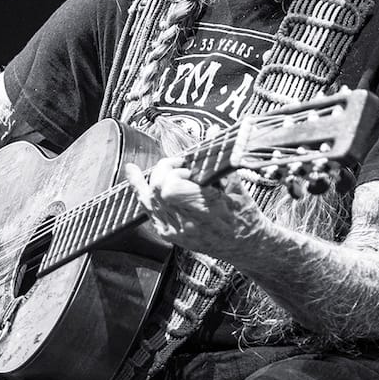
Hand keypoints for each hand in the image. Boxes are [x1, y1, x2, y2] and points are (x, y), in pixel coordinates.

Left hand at [123, 158, 266, 257]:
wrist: (245, 245)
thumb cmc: (243, 215)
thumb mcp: (236, 185)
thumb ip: (219, 161)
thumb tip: (214, 134)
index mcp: (207, 209)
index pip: (172, 188)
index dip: (175, 171)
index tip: (187, 164)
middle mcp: (188, 223)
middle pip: (157, 191)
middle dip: (164, 171)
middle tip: (180, 166)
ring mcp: (176, 231)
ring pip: (149, 199)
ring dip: (152, 179)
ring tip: (154, 168)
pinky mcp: (169, 235)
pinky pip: (147, 210)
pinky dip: (140, 190)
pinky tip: (133, 174)